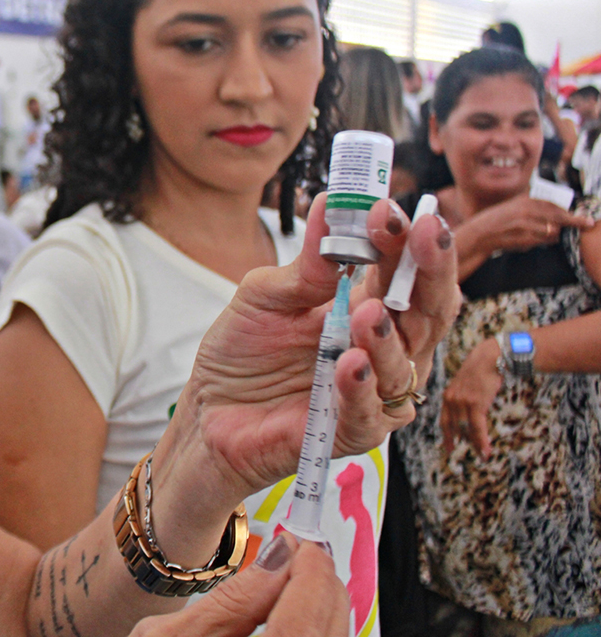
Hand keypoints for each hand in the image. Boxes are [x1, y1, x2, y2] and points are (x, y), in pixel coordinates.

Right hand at [128, 535, 348, 636]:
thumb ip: (229, 600)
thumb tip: (278, 556)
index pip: (306, 617)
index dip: (310, 573)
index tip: (300, 544)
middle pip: (328, 633)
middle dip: (319, 587)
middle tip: (300, 556)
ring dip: (318, 613)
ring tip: (293, 585)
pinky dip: (309, 634)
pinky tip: (290, 620)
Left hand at [169, 195, 459, 502]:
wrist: (210, 409)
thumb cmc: (245, 351)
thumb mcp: (265, 297)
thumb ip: (306, 264)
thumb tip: (331, 204)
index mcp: (369, 304)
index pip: (406, 270)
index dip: (407, 239)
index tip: (388, 210)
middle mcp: (385, 347)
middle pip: (427, 311)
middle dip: (427, 272)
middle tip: (422, 237)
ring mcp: (374, 390)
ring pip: (404, 364)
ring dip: (388, 337)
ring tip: (367, 313)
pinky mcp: (353, 432)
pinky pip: (370, 413)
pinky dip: (362, 389)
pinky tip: (351, 364)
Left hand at [440, 337, 502, 457]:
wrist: (488, 359)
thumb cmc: (479, 372)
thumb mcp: (464, 385)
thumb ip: (461, 398)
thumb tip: (466, 412)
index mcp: (448, 397)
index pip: (444, 421)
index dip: (447, 435)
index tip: (448, 447)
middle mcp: (451, 401)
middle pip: (454, 427)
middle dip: (457, 442)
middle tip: (461, 454)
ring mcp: (462, 403)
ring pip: (467, 430)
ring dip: (475, 444)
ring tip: (480, 455)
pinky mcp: (475, 404)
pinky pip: (477, 427)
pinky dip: (481, 440)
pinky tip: (485, 450)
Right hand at [459, 196, 594, 255]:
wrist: (478, 234)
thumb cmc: (494, 222)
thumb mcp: (512, 208)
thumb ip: (532, 209)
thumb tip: (555, 215)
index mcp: (524, 201)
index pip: (552, 205)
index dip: (568, 211)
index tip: (581, 216)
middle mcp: (525, 210)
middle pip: (558, 216)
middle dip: (575, 220)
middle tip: (589, 223)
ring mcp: (524, 224)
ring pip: (551, 230)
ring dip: (555, 234)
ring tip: (548, 235)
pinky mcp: (522, 237)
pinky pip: (542, 240)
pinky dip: (544, 241)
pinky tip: (538, 240)